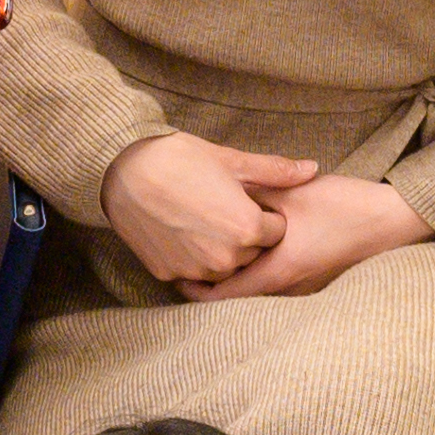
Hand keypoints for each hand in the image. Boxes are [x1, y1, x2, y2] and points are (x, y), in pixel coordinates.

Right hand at [102, 130, 311, 288]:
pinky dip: (192, 256)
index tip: (246, 200)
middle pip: (252, 253)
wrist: (122, 172)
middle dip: (245, 235)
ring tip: (201, 219)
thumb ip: (276, 171)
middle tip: (222, 208)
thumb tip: (312, 169)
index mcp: (247, 229)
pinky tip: (180, 230)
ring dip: (220, 250)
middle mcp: (225, 258)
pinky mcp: (170, 274)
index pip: (276, 232)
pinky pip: (193, 272)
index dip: (265, 214)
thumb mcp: (231, 160)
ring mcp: (196, 270)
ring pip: (224, 267)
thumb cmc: (179, 160)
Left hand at [184, 165, 432, 303]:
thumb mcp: (293, 194)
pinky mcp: (315, 277)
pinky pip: (275, 282)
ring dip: (233, 277)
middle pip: (238, 295)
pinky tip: (250, 253)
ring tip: (208, 257)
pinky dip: (255, 272)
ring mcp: (304, 286)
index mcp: (278, 273)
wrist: (393, 220)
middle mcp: (289, 288)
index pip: (225, 295)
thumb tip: (217, 193)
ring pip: (257, 289)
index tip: (176, 277)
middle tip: (183, 265)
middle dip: (210, 283)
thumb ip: (254, 195)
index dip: (196, 291)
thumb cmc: (346, 207)